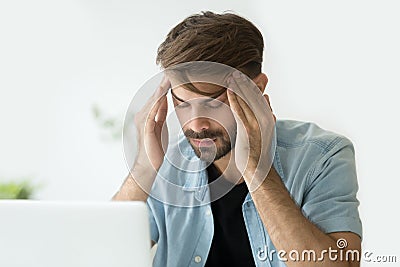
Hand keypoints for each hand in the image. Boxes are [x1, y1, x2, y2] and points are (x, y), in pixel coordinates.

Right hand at [132, 76, 169, 179]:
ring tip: (169, 76)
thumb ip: (160, 113)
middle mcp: (142, 114)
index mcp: (146, 114)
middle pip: (155, 95)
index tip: (174, 74)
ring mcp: (142, 120)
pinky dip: (158, 100)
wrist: (149, 164)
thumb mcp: (160, 126)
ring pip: (153, 100)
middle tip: (173, 69)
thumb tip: (164, 100)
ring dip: (161, 88)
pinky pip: (152, 110)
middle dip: (163, 83)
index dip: (164, 86)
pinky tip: (164, 92)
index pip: (156, 97)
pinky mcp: (146, 127)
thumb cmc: (155, 147)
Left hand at [227, 71, 275, 190]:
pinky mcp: (248, 130)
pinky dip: (234, 99)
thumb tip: (266, 97)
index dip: (250, 86)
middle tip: (235, 73)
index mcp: (269, 118)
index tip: (243, 78)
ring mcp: (257, 124)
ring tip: (231, 78)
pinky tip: (229, 91)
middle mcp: (265, 119)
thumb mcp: (265, 129)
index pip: (259, 98)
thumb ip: (266, 113)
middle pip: (253, 97)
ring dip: (238, 88)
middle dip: (244, 84)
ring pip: (247, 101)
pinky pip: (240, 111)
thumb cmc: (260, 150)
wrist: (259, 168)